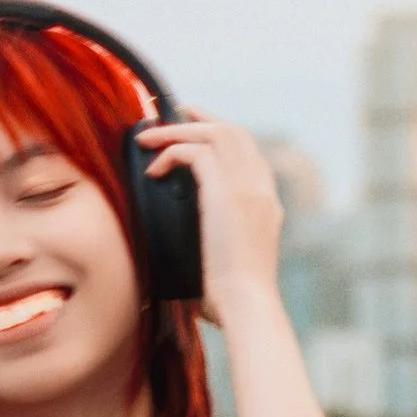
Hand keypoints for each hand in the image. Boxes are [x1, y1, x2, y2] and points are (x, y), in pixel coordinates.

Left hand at [137, 110, 284, 326]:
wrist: (247, 305)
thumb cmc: (234, 300)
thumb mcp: (230, 264)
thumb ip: (218, 247)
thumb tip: (195, 259)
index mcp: (266, 203)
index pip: (248, 152)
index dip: (221, 136)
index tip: (197, 132)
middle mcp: (261, 188)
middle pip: (234, 132)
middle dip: (201, 118)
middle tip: (174, 112)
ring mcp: (246, 186)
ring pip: (213, 133)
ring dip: (178, 130)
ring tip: (149, 136)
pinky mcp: (225, 192)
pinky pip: (194, 152)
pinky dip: (170, 154)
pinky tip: (154, 171)